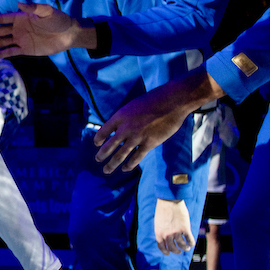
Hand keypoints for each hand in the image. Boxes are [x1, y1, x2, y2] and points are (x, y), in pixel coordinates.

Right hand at [0, 2, 93, 59]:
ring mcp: (21, 39)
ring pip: (0, 43)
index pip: (0, 19)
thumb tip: (19, 4)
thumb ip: (34, 7)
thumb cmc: (59, 20)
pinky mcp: (26, 49)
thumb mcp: (48, 11)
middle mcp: (17, 28)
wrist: (69, 34)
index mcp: (20, 17)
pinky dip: (1, 55)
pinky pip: (11, 52)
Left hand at [95, 69, 222, 173]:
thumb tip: (119, 129)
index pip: (103, 131)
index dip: (98, 139)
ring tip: (106, 170)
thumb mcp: (133, 105)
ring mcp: (137, 136)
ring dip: (112, 164)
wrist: (172, 101)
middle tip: (97, 160)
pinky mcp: (149, 143)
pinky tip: (125, 169)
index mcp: (120, 116)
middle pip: (110, 145)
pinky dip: (129, 164)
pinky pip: (136, 157)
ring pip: (120, 155)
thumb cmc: (154, 100)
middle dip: (102, 155)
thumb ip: (125, 118)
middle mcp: (126, 127)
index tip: (96, 144)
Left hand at [155, 198, 194, 254]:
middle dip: (176, 251)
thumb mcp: (158, 222)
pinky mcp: (185, 229)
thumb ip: (162, 230)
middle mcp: (167, 235)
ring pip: (182, 245)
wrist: (169, 200)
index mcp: (159, 233)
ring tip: (187, 248)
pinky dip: (191, 243)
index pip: (162, 247)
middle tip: (179, 251)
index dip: (165, 251)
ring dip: (185, 248)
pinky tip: (192, 243)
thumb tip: (166, 238)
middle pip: (172, 248)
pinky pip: (189, 239)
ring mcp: (176, 232)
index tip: (168, 253)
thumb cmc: (163, 209)